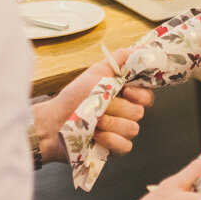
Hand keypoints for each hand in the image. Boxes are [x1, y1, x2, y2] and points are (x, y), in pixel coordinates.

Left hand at [31, 49, 153, 164]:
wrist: (54, 121)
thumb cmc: (74, 97)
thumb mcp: (96, 72)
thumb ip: (118, 60)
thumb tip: (138, 50)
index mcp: (124, 96)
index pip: (147, 96)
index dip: (140, 95)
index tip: (126, 91)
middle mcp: (125, 114)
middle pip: (139, 112)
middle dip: (118, 108)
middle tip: (100, 106)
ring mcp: (121, 132)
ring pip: (133, 129)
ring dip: (111, 123)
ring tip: (94, 121)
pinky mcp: (114, 149)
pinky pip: (125, 146)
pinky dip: (110, 140)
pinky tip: (96, 136)